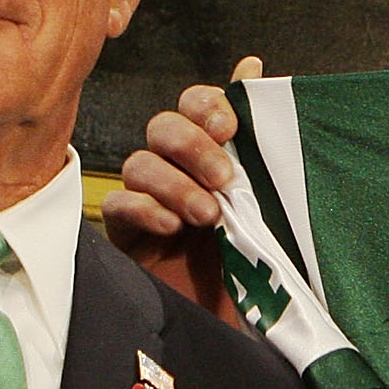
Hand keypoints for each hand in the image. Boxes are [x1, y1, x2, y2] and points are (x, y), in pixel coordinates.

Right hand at [104, 57, 262, 325]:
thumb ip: (259, 139)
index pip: (196, 104)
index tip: (229, 127)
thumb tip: (252, 65)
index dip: (207, 106)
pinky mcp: (125, 234)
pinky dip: (144, 209)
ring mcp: (148, 199)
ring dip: (174, 183)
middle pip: (162, 127)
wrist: (237, 323)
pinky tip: (169, 226)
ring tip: (207, 214)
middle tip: (224, 178)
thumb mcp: (270, 200)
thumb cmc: (257, 258)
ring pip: (139, 163)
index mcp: (214, 152)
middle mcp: (177, 168)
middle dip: (192, 145)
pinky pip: (117, 205)